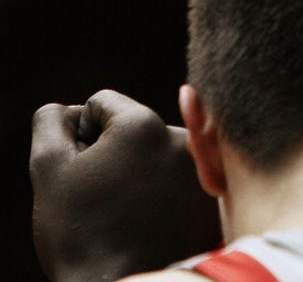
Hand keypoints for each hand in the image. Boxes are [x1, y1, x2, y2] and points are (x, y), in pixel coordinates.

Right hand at [30, 90, 220, 281]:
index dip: (82, 137)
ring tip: (131, 215)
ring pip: (160, 154)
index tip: (84, 171)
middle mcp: (181, 136)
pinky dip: (168, 193)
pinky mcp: (216, 193)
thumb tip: (71, 111)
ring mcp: (205, 165)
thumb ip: (54, 123)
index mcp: (142, 123)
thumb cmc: (81, 234)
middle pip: (136, 129)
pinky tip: (154, 222)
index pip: (102, 105)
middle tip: (106, 198)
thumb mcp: (49, 171)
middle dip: (116, 154)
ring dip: (143, 173)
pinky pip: (183, 178)